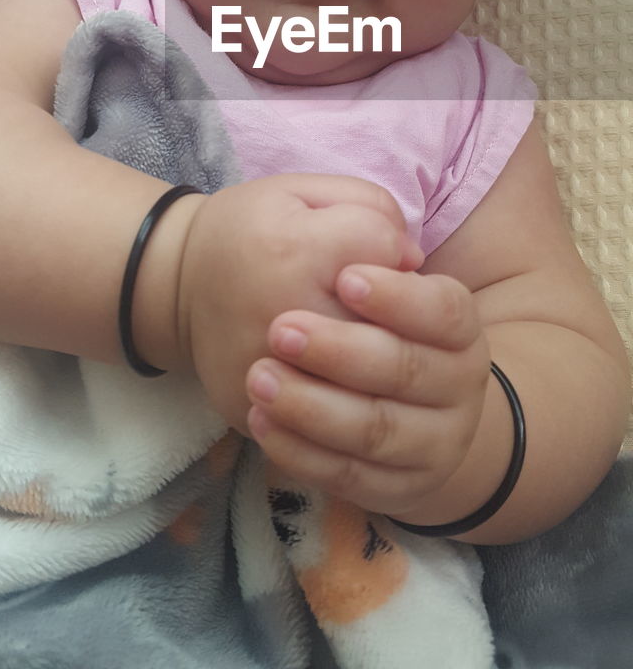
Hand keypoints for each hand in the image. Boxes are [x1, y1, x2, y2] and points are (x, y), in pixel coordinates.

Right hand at [176, 175, 423, 431]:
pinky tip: (333, 383)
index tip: (371, 250)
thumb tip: (412, 260)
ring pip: (363, 388)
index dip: (390, 247)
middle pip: (385, 328)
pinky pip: (320, 429)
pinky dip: (339, 409)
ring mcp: (270, 375)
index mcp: (299, 251)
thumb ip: (369, 208)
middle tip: (368, 305)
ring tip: (358, 345)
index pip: (386, 251)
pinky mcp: (256, 413)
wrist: (176, 282)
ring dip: (376, 370)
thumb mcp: (302, 191)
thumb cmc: (251, 230)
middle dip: (393, 316)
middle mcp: (286, 318)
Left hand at [244, 263, 490, 516]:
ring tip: (259, 377)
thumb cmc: (369, 316)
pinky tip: (262, 420)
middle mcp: (459, 388)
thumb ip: (375, 231)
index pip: (444, 311)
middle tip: (281, 329)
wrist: (392, 396)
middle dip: (341, 351)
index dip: (398, 297)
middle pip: (406, 371)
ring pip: (376, 431)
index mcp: (461, 329)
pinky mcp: (397, 489)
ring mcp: (433, 444)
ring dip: (314, 407)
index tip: (344, 277)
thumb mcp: (372, 259)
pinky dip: (303, 453)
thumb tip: (392, 247)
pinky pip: (349, 477)